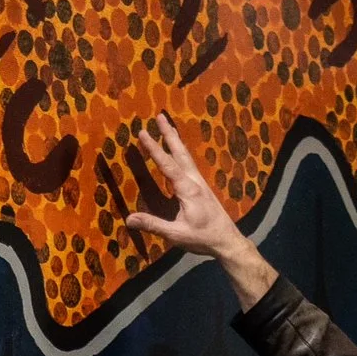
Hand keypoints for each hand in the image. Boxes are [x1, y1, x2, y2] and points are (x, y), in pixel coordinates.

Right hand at [125, 114, 280, 307]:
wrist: (227, 240)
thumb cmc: (203, 238)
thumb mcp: (176, 234)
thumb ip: (153, 225)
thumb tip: (128, 219)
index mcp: (187, 189)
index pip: (167, 164)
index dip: (153, 148)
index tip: (142, 132)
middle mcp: (194, 181)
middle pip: (180, 152)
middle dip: (168, 133)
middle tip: (160, 115)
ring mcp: (200, 183)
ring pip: (186, 156)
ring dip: (175, 140)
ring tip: (167, 126)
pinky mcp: (202, 188)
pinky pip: (189, 164)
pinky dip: (181, 153)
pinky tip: (179, 153)